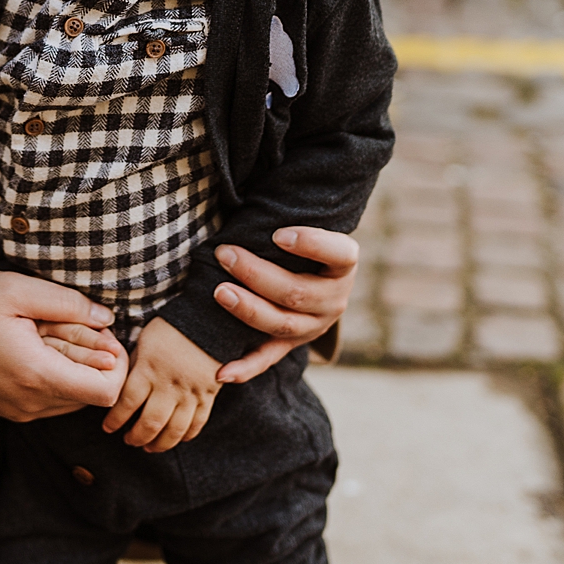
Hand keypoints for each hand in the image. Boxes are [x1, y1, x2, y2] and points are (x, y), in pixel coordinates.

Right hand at [0, 271, 127, 420]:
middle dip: (96, 359)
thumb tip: (106, 319)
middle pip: (94, 394)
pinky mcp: (12, 410)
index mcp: (36, 374)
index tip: (103, 335)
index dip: (117, 364)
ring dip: (75, 367)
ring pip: (74, 398)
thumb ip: (66, 303)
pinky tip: (36, 347)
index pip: (108, 392)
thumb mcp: (14, 289)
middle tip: (73, 324)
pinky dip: (56, 375)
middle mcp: (32, 402)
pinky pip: (52, 400)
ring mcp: (21, 411)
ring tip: (50, 332)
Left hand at [101, 318, 219, 452]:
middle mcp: (169, 384)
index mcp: (148, 368)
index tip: (108, 427)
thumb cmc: (168, 329)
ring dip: (159, 444)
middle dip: (135, 437)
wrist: (207, 320)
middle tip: (128, 440)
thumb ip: (133, 368)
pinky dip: (185, 436)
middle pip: (150, 422)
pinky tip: (175, 438)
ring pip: (174, 430)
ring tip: (148, 446)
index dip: (115, 420)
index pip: (127, 403)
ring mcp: (191, 392)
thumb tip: (117, 389)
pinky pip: (197, 423)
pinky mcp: (208, 395)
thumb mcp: (143, 342)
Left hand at [213, 226, 358, 384]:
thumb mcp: (303, 222)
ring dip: (248, 309)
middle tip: (224, 254)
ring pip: (283, 324)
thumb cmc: (296, 238)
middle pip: (297, 292)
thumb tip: (247, 191)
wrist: (314, 275)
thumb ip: (285, 212)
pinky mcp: (292, 345)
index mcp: (344, 264)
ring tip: (219, 291)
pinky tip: (222, 372)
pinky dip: (245, 367)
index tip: (277, 234)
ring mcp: (313, 326)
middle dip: (257, 274)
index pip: (339, 254)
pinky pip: (268, 359)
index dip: (311, 245)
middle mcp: (334, 298)